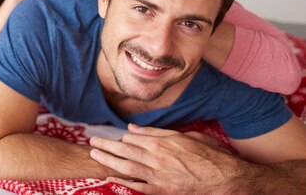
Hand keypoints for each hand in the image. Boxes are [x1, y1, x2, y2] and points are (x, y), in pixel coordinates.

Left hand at [89, 124, 241, 194]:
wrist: (225, 179)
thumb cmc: (208, 155)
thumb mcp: (186, 136)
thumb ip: (157, 132)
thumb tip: (133, 128)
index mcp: (162, 143)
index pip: (134, 138)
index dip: (122, 137)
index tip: (111, 136)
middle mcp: (157, 159)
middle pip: (125, 150)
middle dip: (106, 146)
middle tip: (91, 141)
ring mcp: (159, 177)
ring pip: (127, 167)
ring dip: (108, 160)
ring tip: (94, 155)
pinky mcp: (162, 191)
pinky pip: (139, 187)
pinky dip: (123, 182)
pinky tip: (110, 178)